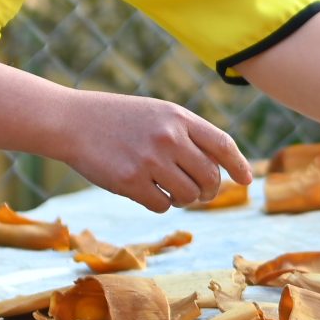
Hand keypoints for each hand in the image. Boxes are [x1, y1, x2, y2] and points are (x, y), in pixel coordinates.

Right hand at [46, 90, 251, 213]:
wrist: (73, 121)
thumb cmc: (118, 118)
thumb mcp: (157, 113)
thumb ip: (187, 134)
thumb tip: (219, 167)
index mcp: (178, 117)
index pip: (222, 144)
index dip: (238, 165)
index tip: (247, 181)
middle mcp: (168, 137)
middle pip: (209, 176)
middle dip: (209, 190)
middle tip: (202, 193)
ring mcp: (149, 160)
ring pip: (188, 195)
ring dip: (185, 198)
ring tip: (171, 189)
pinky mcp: (130, 182)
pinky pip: (162, 205)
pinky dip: (160, 203)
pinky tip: (147, 191)